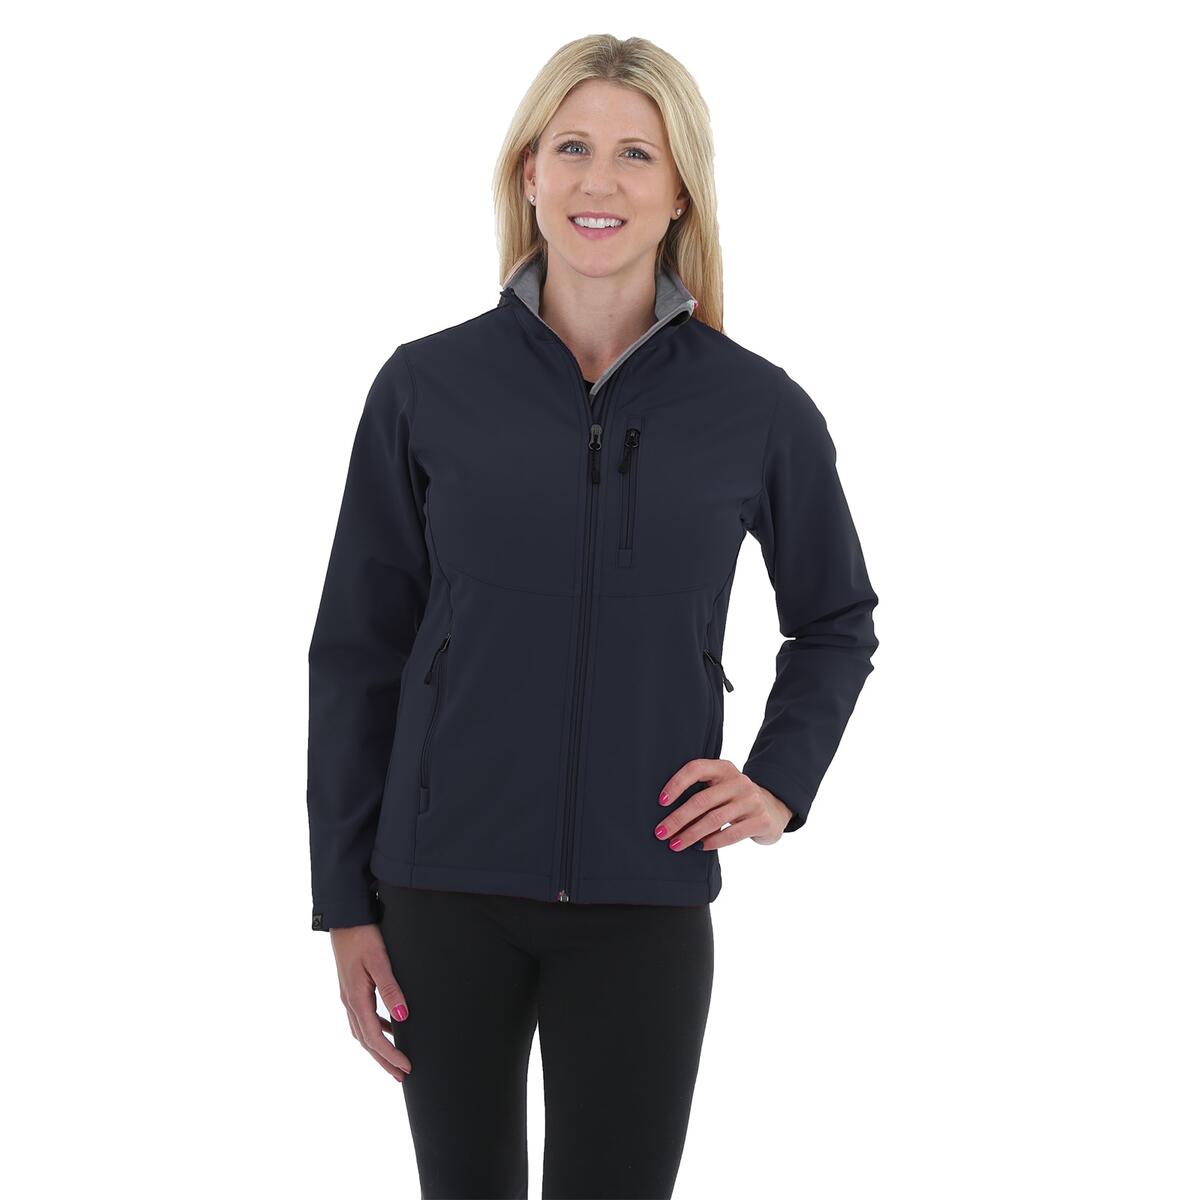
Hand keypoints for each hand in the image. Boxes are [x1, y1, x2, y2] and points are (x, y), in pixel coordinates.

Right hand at [330, 923, 412, 1080]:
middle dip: (384, 1060)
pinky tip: (388, 1028)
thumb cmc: (363, 936)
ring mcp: (348, 996)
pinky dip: (375, 1029)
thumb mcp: (380, 961)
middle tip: (401, 1076)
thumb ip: (391, 989)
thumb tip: (402, 1018)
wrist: (344, 918)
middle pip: (366, 1041)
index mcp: (355, 998)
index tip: (406, 1068)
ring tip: (395, 1060)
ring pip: (363, 1032)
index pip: (373, 1037)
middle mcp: (349, 1001)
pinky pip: (362, 1018)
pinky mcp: (351, 989)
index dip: (389, 1055)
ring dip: (378, 1048)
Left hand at [654, 759, 794, 850]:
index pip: (696, 769)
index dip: (676, 784)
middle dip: (678, 819)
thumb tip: (667, 816)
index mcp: (724, 768)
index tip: (661, 802)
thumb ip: (701, 792)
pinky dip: (712, 842)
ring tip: (675, 845)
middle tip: (661, 833)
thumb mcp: (721, 787)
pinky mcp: (760, 820)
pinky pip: (731, 833)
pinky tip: (699, 848)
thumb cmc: (735, 799)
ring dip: (691, 834)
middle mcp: (739, 781)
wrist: (774, 808)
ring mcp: (751, 800)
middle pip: (701, 800)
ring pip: (714, 819)